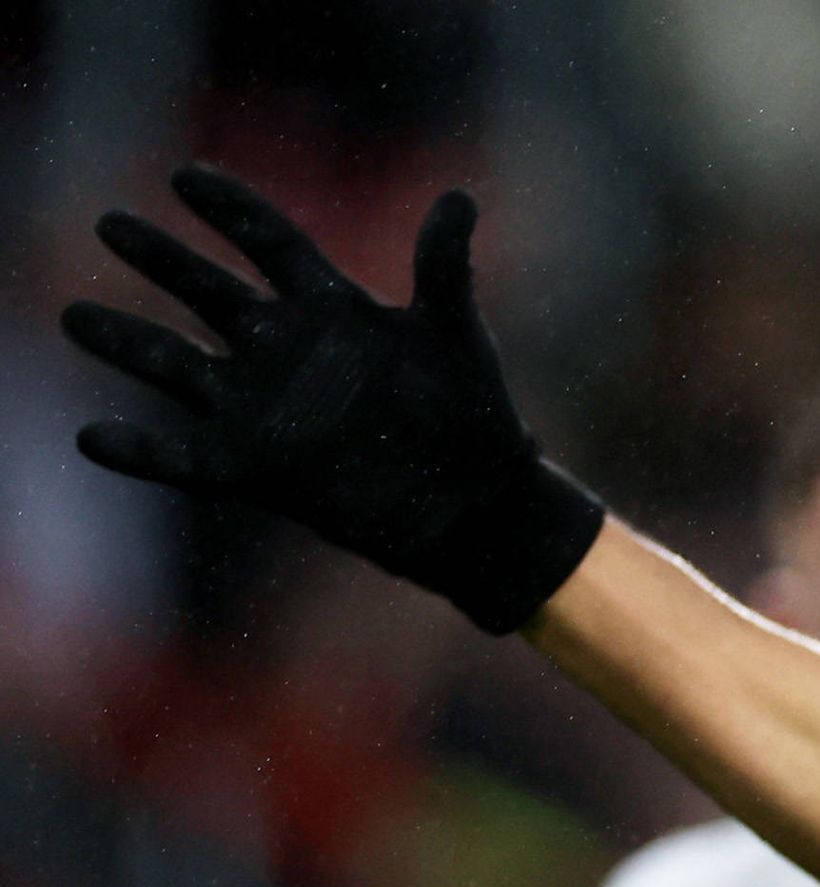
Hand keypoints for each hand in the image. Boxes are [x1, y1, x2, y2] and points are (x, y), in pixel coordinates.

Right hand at [61, 165, 599, 633]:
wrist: (473, 503)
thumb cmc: (471, 412)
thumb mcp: (455, 333)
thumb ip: (443, 265)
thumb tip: (458, 196)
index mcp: (329, 307)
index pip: (268, 242)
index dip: (229, 209)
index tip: (186, 176)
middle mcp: (282, 349)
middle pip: (205, 291)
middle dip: (159, 258)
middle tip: (109, 221)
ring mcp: (260, 406)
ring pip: (173, 364)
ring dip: (123, 342)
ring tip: (73, 317)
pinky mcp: (251, 466)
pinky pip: (179, 457)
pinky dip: (137, 452)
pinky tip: (93, 437)